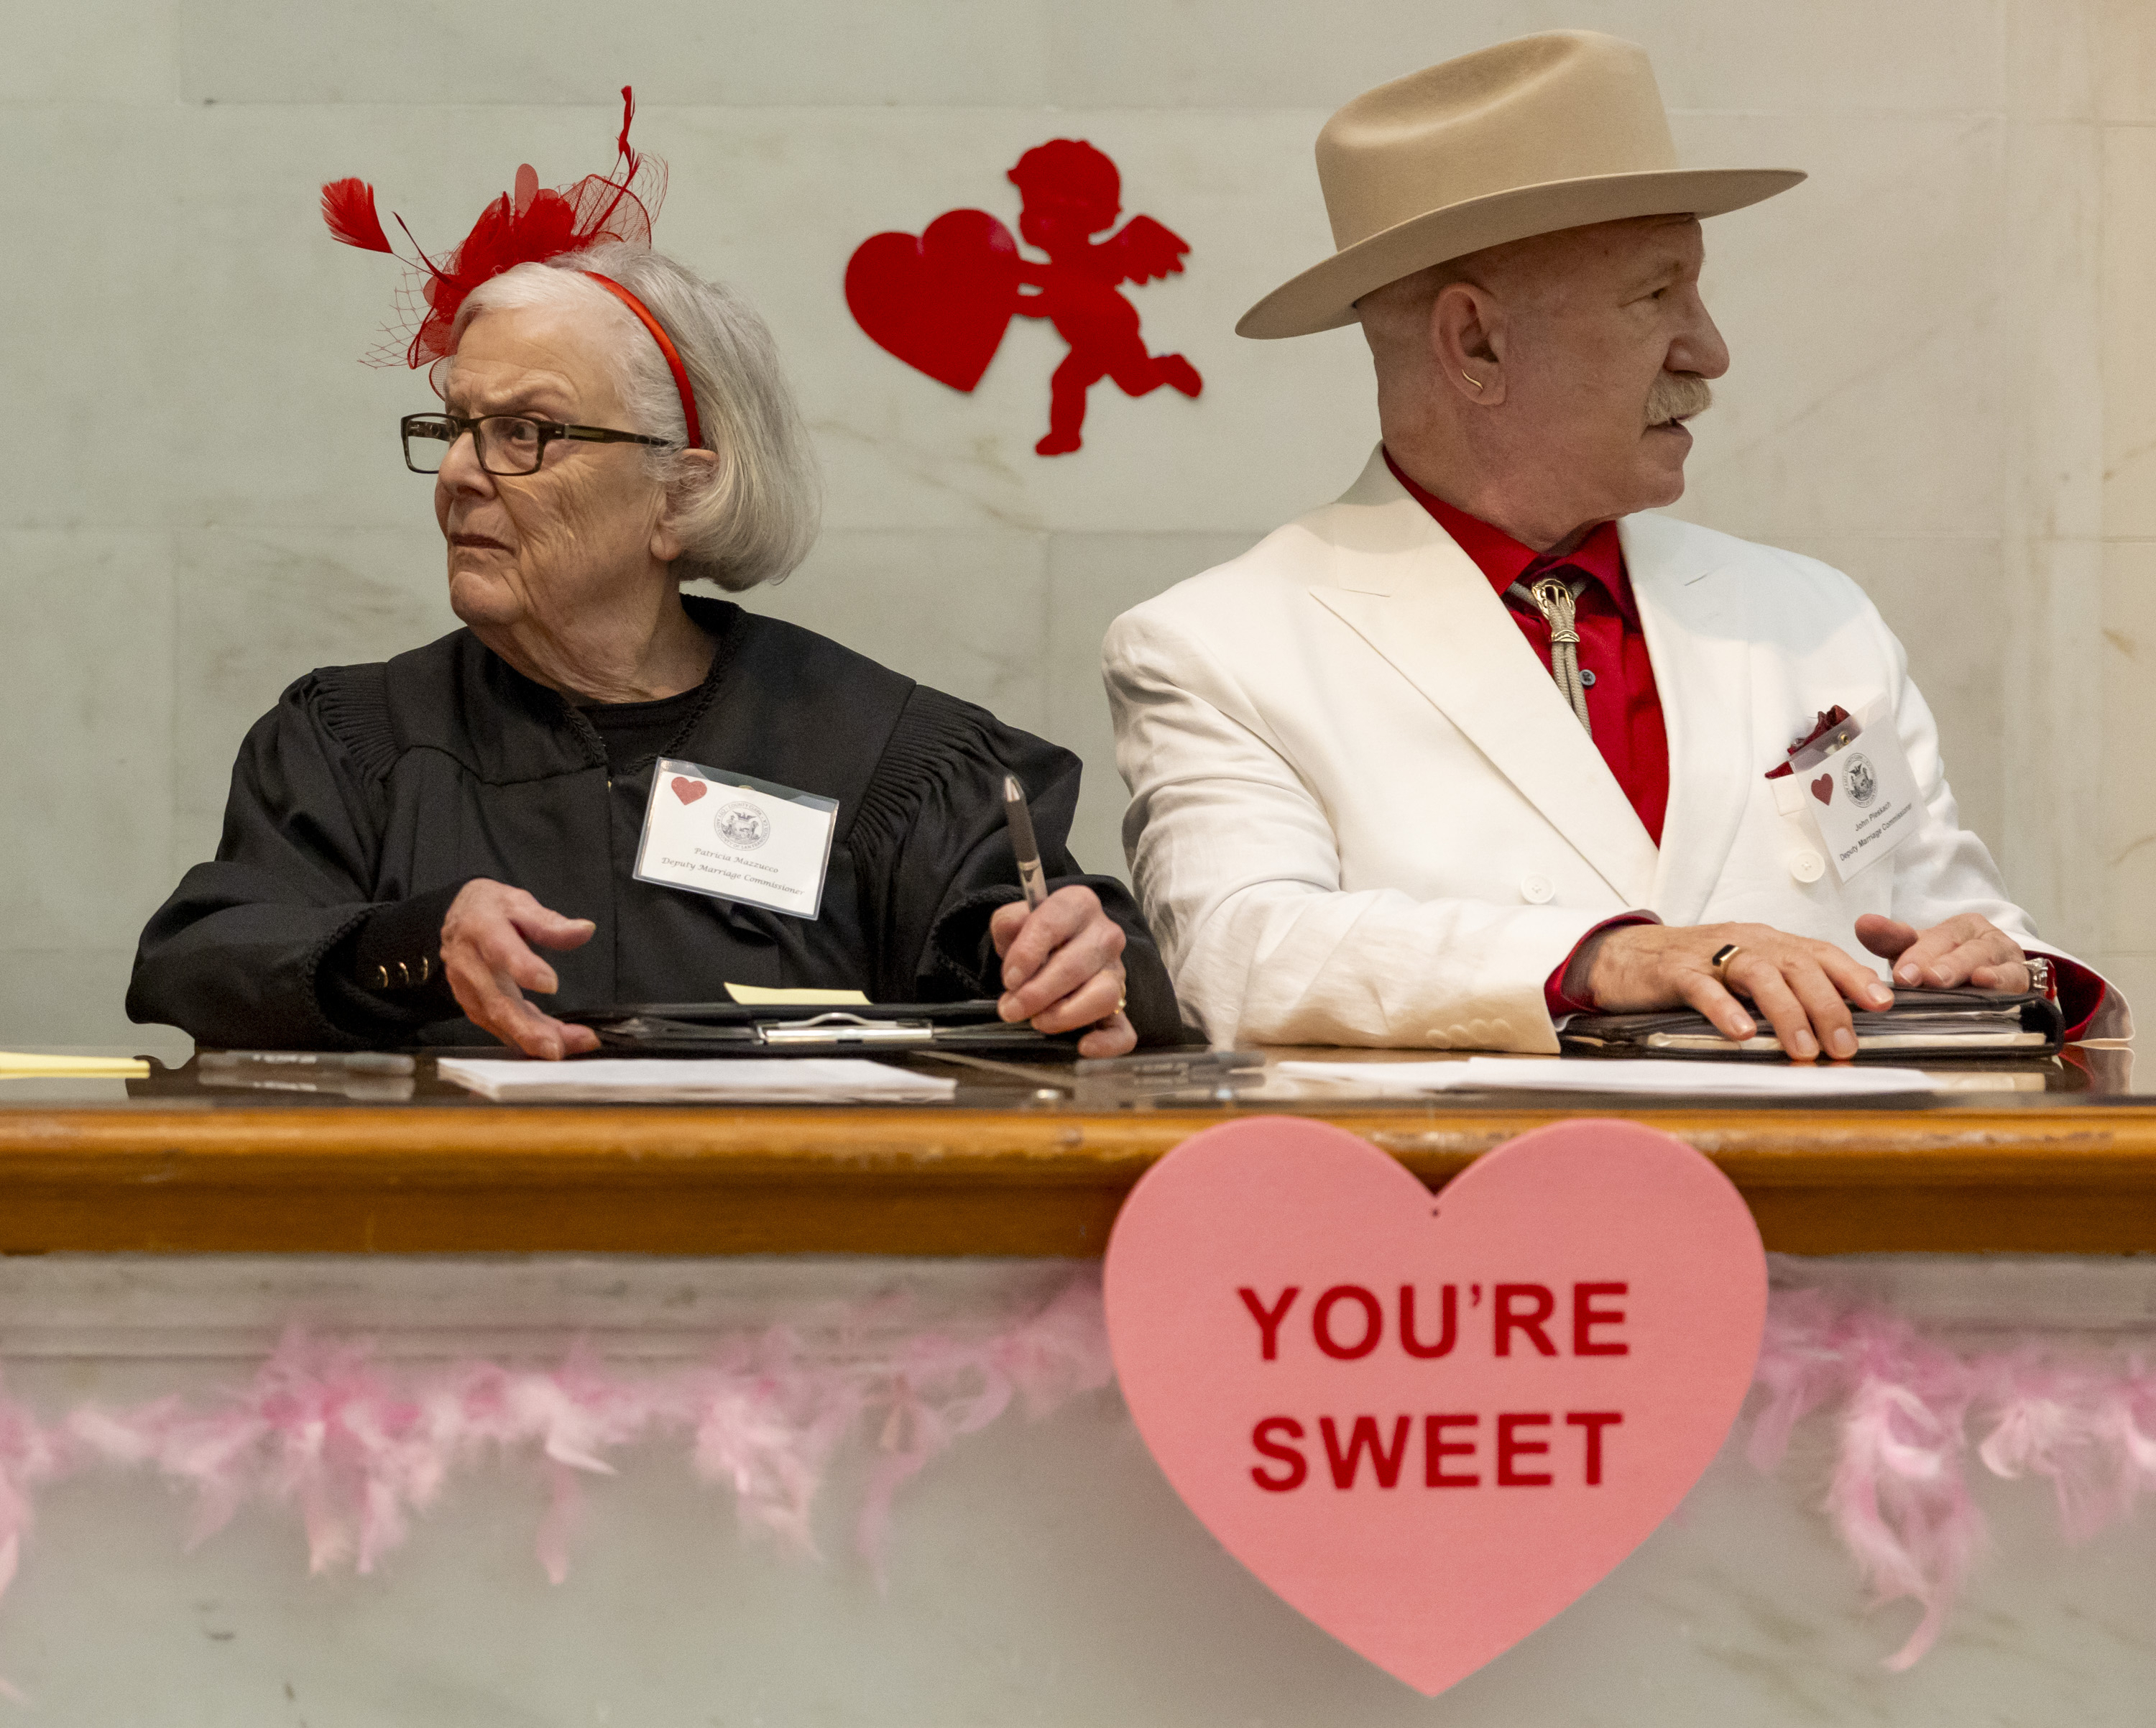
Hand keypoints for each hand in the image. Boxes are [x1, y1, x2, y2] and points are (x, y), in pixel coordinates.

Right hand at [440, 879, 600, 1060]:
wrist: (457, 919)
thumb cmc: (491, 909)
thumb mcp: (519, 902)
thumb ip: (550, 921)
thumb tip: (585, 929)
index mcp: (481, 928)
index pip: (501, 949)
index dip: (523, 968)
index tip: (550, 984)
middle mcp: (469, 963)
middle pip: (496, 999)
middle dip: (527, 1027)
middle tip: (555, 1047)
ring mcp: (467, 988)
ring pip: (498, 1019)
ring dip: (531, 1039)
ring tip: (564, 1049)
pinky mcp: (472, 1005)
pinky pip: (498, 1027)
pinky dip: (524, 1040)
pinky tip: (551, 1046)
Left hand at [988, 886, 1134, 1057]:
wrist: (1057, 951)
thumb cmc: (1036, 939)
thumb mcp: (1015, 923)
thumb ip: (1009, 923)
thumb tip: (1016, 936)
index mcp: (1078, 905)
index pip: (1051, 924)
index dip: (1026, 954)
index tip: (1009, 978)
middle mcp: (1105, 935)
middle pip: (1074, 966)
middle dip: (1036, 993)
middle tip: (1011, 1009)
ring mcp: (1116, 971)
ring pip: (1103, 995)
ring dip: (1065, 1014)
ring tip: (1038, 1021)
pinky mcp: (1120, 1006)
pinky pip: (1123, 1030)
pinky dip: (1106, 1043)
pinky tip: (1083, 1046)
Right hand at [1582, 921, 1895, 1061]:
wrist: (1624, 956)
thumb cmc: (1691, 969)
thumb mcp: (1744, 970)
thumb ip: (1784, 986)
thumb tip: (1836, 1018)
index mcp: (1768, 941)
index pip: (1820, 952)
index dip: (1853, 975)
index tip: (1882, 1003)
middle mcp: (1745, 941)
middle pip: (1797, 964)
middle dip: (1827, 1005)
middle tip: (1843, 1046)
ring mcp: (1709, 954)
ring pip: (1758, 974)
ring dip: (1786, 1012)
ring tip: (1803, 1048)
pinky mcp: (1674, 971)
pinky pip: (1703, 987)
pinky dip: (1725, 1010)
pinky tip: (1741, 1034)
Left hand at [1856, 912, 2029, 992]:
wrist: (2004, 979)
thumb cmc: (1954, 965)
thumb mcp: (1921, 953)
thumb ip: (1892, 940)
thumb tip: (1862, 924)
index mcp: (1953, 928)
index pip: (1926, 936)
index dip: (1908, 951)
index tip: (1893, 969)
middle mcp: (1978, 936)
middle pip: (1950, 944)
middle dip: (1927, 960)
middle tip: (1907, 976)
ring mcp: (2001, 955)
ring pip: (1978, 957)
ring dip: (1957, 967)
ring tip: (1938, 979)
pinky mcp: (2021, 976)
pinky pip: (2012, 976)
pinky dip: (1999, 979)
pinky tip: (1984, 981)